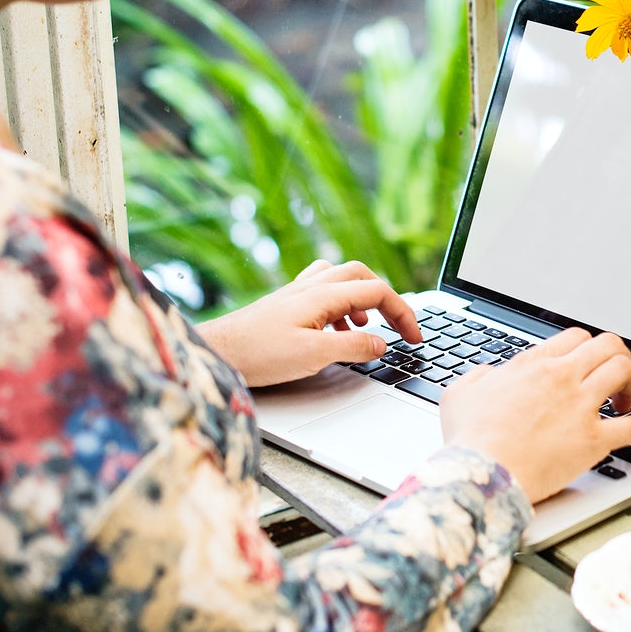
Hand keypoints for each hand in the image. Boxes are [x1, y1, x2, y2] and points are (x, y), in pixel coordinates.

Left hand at [196, 260, 421, 387]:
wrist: (216, 351)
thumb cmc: (257, 354)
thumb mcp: (313, 355)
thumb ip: (352, 347)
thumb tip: (381, 344)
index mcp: (323, 295)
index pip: (377, 292)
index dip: (403, 313)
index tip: (414, 338)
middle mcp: (311, 287)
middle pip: (362, 275)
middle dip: (386, 298)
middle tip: (397, 325)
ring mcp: (297, 293)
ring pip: (341, 280)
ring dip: (362, 300)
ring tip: (367, 329)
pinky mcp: (285, 304)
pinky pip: (322, 291)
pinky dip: (340, 306)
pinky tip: (334, 330)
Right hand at [439, 328, 630, 503]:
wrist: (482, 473)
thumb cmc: (469, 439)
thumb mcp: (460, 395)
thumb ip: (478, 377)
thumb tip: (490, 375)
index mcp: (533, 364)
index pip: (575, 337)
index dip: (586, 349)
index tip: (587, 365)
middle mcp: (561, 377)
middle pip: (607, 345)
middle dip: (617, 357)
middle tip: (615, 378)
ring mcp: (580, 406)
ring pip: (623, 371)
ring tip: (626, 402)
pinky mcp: (593, 439)